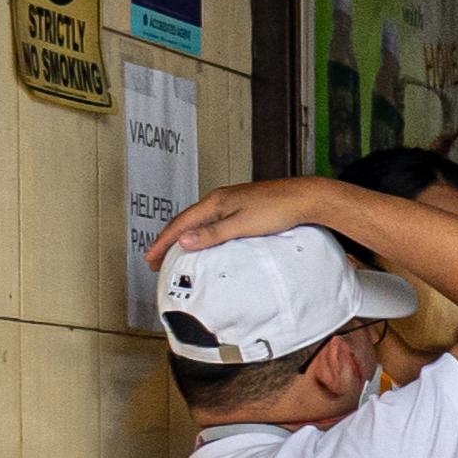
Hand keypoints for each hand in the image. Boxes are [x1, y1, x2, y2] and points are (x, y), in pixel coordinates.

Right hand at [148, 177, 338, 267]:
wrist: (307, 198)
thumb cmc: (279, 209)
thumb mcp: (242, 225)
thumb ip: (213, 234)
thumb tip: (184, 241)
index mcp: (215, 202)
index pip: (181, 223)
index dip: (163, 241)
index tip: (151, 258)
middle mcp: (220, 199)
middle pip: (187, 221)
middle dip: (169, 239)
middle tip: (156, 259)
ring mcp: (232, 202)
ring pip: (200, 221)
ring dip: (186, 236)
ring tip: (176, 252)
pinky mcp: (245, 207)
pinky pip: (215, 221)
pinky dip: (203, 233)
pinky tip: (207, 242)